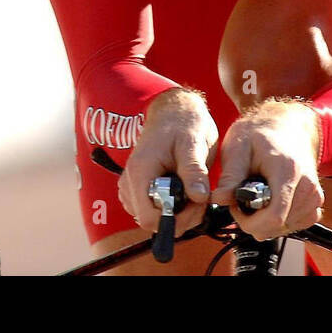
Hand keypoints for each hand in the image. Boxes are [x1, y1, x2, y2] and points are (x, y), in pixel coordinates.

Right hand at [118, 88, 218, 235]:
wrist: (175, 110)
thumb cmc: (184, 123)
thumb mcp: (193, 144)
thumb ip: (194, 171)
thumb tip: (199, 197)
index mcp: (140, 171)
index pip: (148, 218)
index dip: (174, 219)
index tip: (195, 205)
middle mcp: (130, 182)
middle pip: (150, 221)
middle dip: (180, 216)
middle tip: (201, 197)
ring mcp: (133, 186)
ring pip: (153, 218)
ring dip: (178, 213)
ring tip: (195, 190)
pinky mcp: (140, 188)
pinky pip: (154, 210)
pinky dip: (172, 208)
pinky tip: (186, 191)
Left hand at [212, 99, 323, 240]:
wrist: (286, 126)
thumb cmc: (260, 134)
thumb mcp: (238, 147)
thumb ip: (230, 175)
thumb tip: (218, 199)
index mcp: (288, 171)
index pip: (273, 217)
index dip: (248, 221)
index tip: (236, 205)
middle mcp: (308, 186)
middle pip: (277, 225)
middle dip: (253, 220)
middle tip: (241, 197)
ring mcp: (315, 196)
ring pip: (284, 228)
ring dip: (265, 220)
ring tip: (256, 194)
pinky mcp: (316, 203)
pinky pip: (294, 225)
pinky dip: (278, 219)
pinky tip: (269, 200)